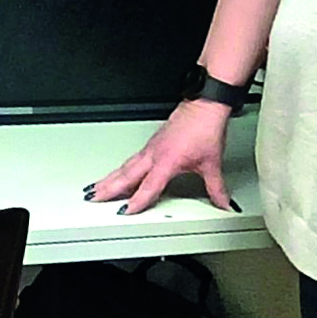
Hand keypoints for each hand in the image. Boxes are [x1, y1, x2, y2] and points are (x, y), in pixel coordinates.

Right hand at [90, 99, 234, 213]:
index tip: (124, 211)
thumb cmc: (205, 129)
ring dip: (109, 178)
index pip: (148, 186)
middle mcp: (154, 155)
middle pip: (126, 175)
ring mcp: (150, 149)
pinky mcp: (151, 144)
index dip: (137, 200)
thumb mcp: (213, 163)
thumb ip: (216, 187)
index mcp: (167, 162)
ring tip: (94, 188)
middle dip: (108, 188)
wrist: (203, 106)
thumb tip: (224, 203)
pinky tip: (117, 174)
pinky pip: (131, 159)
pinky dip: (120, 169)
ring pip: (125, 166)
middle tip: (92, 198)